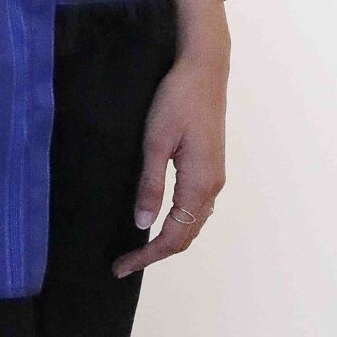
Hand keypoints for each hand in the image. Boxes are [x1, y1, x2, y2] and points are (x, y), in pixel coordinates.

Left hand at [111, 41, 227, 278]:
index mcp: (199, 183)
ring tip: (139, 248)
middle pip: (186, 235)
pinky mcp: (211, 166)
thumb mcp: (156, 140)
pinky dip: (179, 223)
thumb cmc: (177, 100)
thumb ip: (150, 184)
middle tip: (124, 262)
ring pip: (193, 222)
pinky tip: (161, 219)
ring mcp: (214, 176)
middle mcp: (212, 186)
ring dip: (168, 240)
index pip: (174, 236)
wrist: (205, 69)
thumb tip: (142, 224)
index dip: (147, 256)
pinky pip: (196, 208)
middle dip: (156, 253)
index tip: (121, 267)